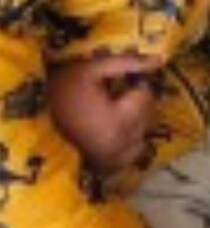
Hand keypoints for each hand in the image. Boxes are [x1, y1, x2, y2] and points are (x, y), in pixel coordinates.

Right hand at [47, 54, 159, 179]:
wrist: (31, 121)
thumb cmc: (61, 91)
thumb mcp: (92, 69)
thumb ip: (127, 63)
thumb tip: (159, 60)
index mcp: (117, 121)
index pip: (146, 97)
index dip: (137, 85)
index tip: (120, 82)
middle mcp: (118, 146)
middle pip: (148, 117)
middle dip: (139, 102)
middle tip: (116, 95)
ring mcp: (111, 160)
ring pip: (142, 137)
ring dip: (136, 123)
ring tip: (116, 112)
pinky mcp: (103, 168)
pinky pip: (129, 156)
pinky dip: (128, 144)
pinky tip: (112, 131)